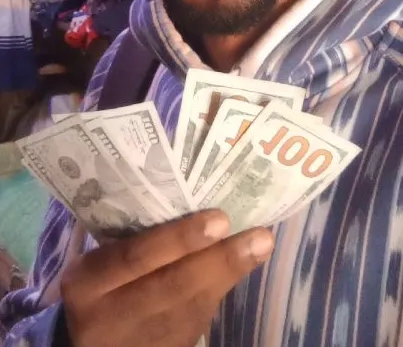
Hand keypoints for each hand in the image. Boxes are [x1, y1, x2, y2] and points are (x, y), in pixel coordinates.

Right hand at [61, 210, 272, 346]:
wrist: (83, 344)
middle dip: (219, 260)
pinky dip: (219, 293)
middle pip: (171, 286)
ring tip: (261, 246)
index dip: (178, 239)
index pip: (134, 257)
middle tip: (259, 236)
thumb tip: (188, 191)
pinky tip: (241, 268)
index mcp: (87, 281)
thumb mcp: (98, 258)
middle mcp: (108, 316)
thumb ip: (130, 236)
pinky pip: (194, 324)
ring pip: (190, 309)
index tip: (219, 218)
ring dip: (229, 276)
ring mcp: (135, 342)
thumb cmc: (96, 282)